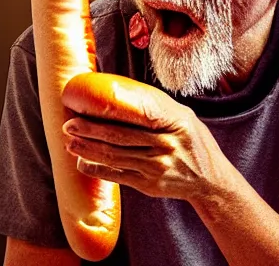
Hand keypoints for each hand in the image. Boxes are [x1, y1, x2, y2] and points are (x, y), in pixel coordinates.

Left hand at [61, 74, 230, 200]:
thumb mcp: (183, 116)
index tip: (89, 105)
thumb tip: (119, 93)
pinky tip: (82, 163)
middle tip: (70, 124)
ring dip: (88, 149)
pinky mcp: (149, 184)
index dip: (112, 110)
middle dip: (91, 130)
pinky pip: (118, 176)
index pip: (140, 113)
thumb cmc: (192, 140)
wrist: (209, 179)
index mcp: (175, 122)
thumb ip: (156, 107)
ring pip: (115, 156)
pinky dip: (97, 170)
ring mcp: (157, 166)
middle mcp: (166, 144)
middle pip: (121, 136)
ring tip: (71, 142)